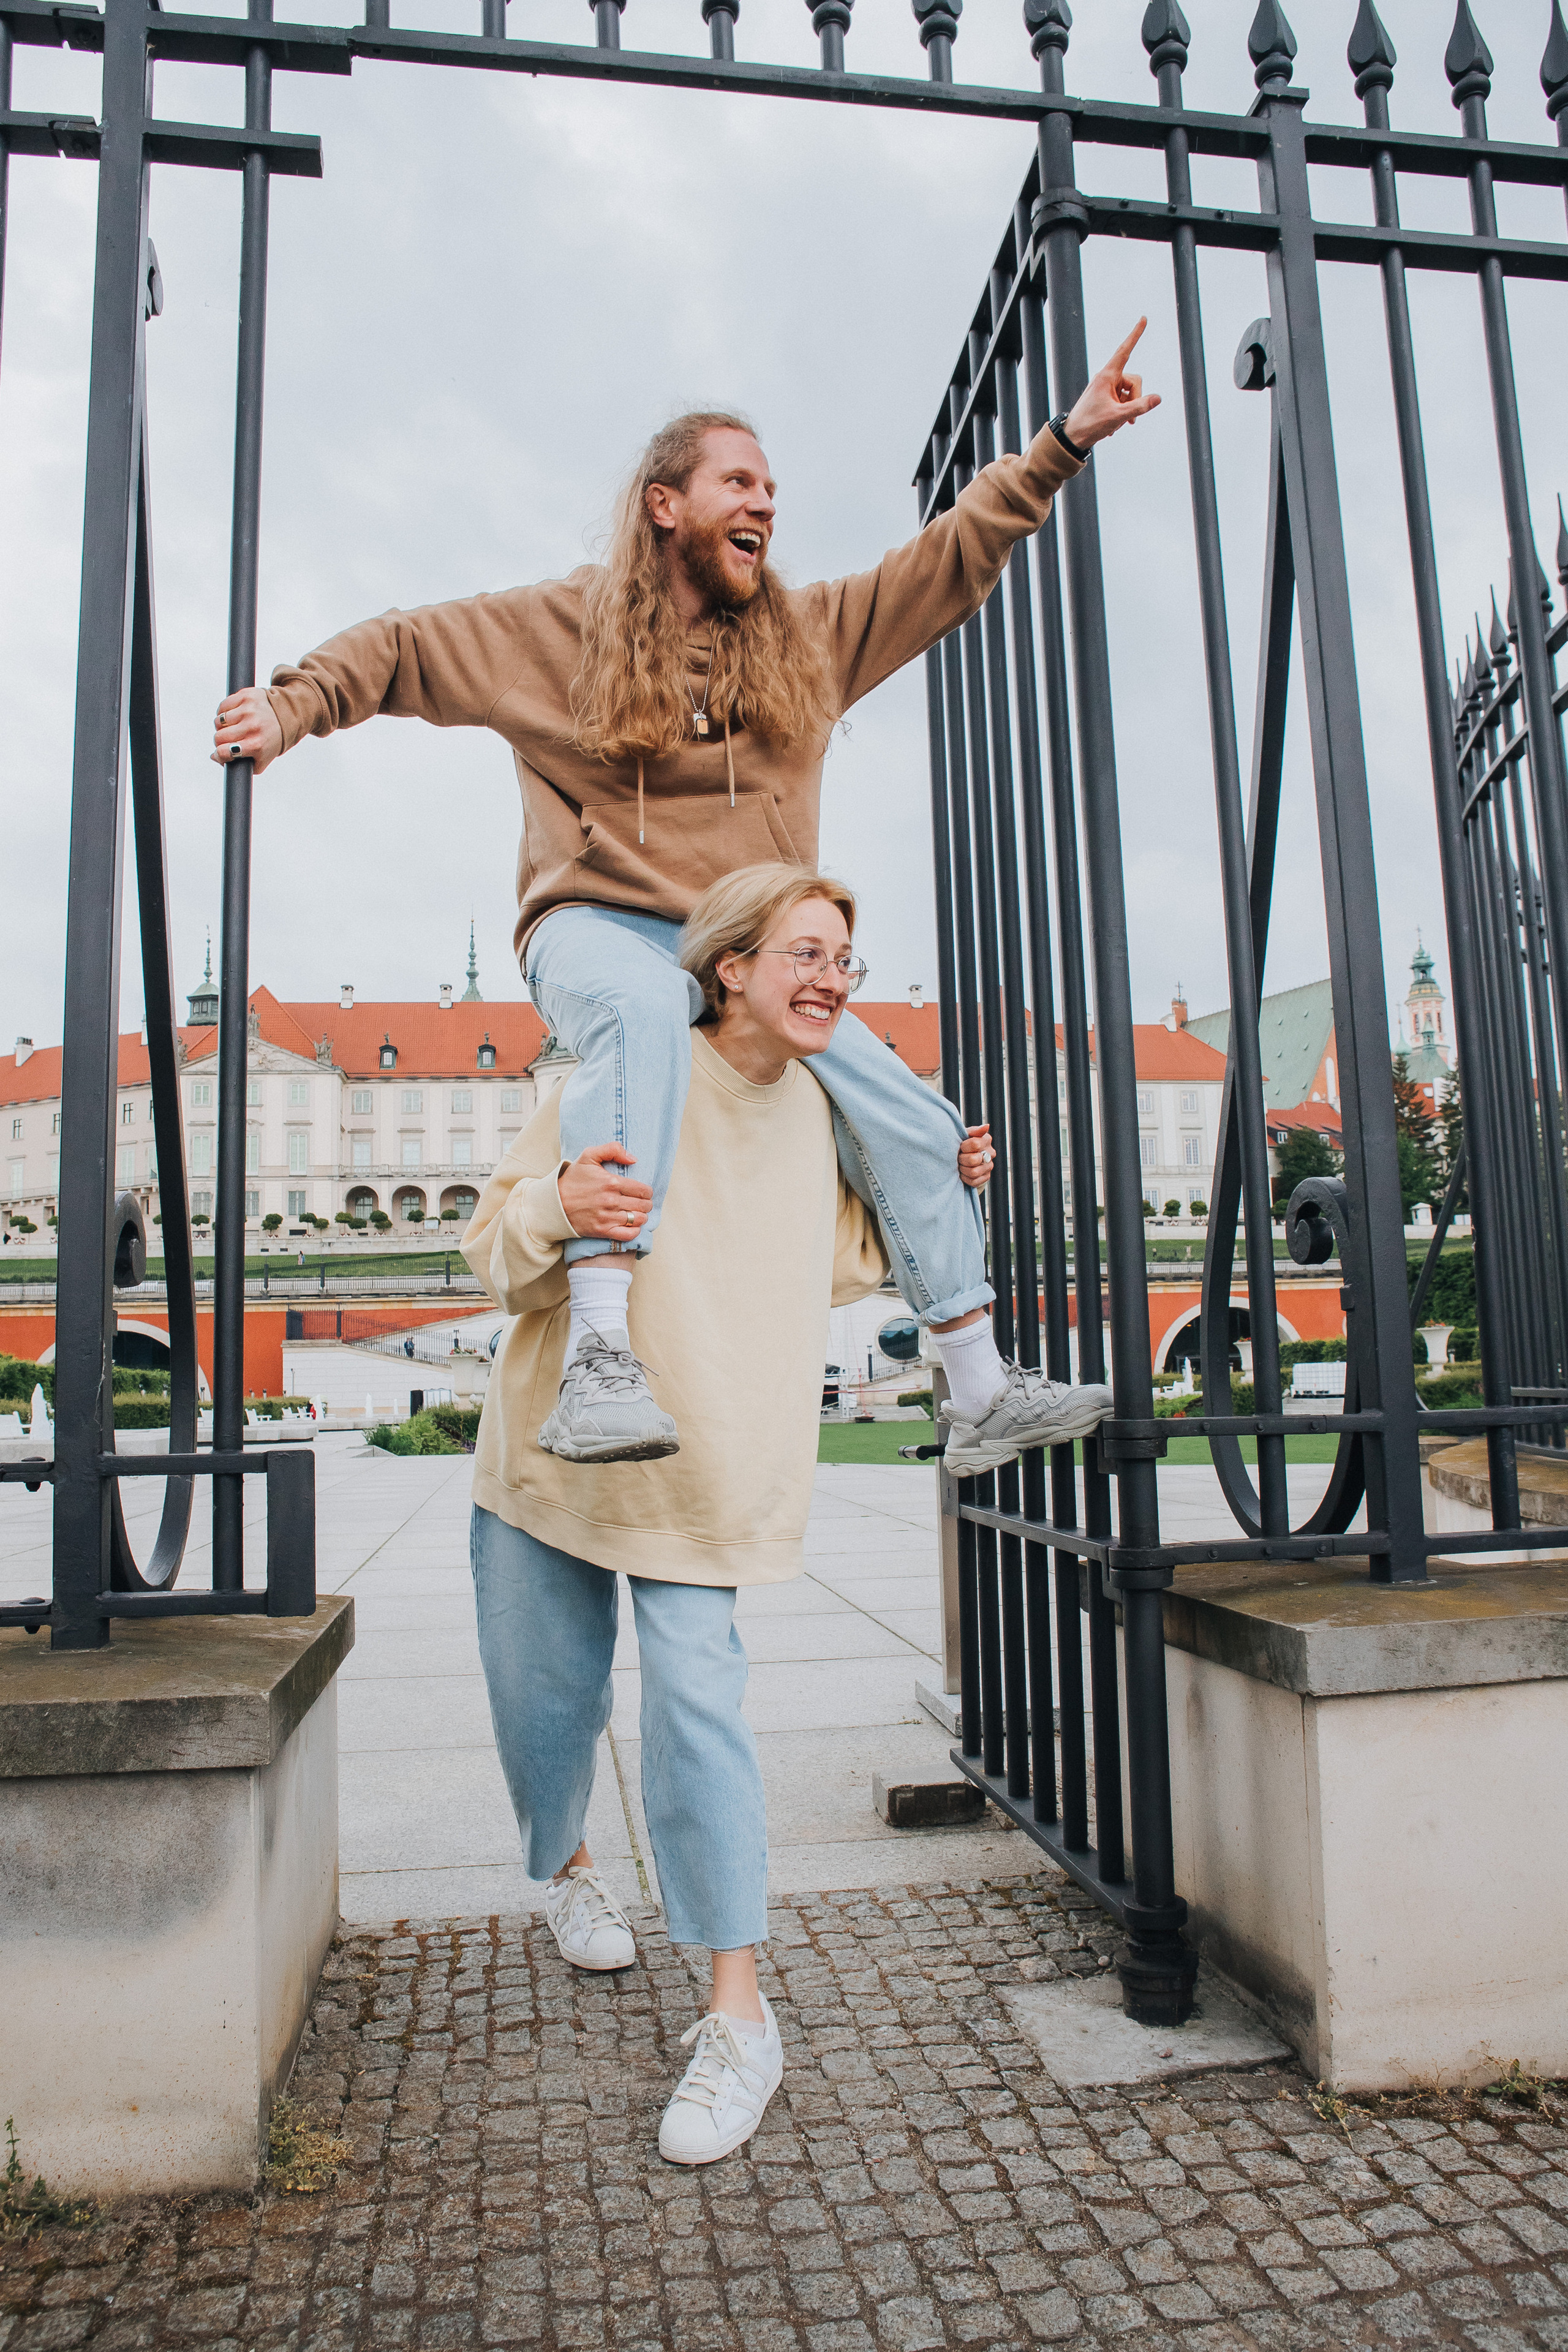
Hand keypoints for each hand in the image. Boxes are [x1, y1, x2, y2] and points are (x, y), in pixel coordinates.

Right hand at [211, 686, 282, 771]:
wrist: (287, 715)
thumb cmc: (271, 740)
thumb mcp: (261, 760)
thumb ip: (239, 765)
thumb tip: (214, 757)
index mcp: (256, 744)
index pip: (223, 752)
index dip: (219, 754)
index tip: (221, 753)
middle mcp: (252, 726)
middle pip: (218, 737)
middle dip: (220, 740)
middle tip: (230, 739)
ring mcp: (248, 710)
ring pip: (218, 721)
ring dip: (222, 725)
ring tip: (233, 726)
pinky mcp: (246, 696)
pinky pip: (222, 706)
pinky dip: (224, 712)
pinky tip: (233, 715)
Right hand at [556, 1143, 652, 1242]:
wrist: (554, 1203)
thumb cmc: (572, 1179)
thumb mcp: (588, 1156)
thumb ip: (612, 1149)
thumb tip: (634, 1159)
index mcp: (611, 1182)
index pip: (643, 1190)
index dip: (647, 1191)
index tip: (643, 1192)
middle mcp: (612, 1201)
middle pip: (644, 1205)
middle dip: (646, 1203)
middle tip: (641, 1202)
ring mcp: (608, 1217)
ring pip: (639, 1220)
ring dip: (641, 1216)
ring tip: (636, 1213)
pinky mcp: (603, 1231)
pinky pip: (628, 1235)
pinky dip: (634, 1231)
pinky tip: (631, 1225)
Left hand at [958, 1123, 996, 1189]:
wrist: (961, 1157)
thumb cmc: (961, 1143)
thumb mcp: (964, 1135)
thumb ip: (974, 1131)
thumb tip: (986, 1126)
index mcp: (986, 1140)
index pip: (975, 1144)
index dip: (963, 1147)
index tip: (960, 1146)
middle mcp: (990, 1153)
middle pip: (973, 1159)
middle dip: (962, 1159)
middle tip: (958, 1157)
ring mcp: (989, 1166)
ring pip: (973, 1172)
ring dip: (962, 1169)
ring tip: (960, 1165)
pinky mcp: (986, 1177)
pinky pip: (974, 1181)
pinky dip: (965, 1178)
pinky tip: (962, 1173)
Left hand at [1062, 318, 1160, 451]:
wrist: (1072, 437)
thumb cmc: (1091, 425)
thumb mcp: (1118, 416)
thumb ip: (1139, 407)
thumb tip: (1158, 398)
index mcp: (1107, 376)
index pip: (1125, 350)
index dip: (1135, 335)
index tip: (1143, 318)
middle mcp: (1107, 378)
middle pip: (1134, 381)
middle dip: (1135, 400)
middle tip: (1129, 420)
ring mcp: (1106, 388)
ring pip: (1129, 393)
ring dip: (1128, 410)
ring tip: (1116, 425)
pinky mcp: (1106, 397)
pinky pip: (1122, 401)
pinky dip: (1121, 413)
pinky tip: (1112, 427)